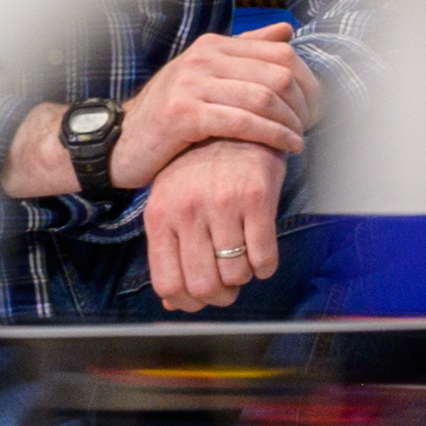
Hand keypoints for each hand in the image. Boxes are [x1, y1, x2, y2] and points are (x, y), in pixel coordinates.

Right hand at [118, 27, 314, 180]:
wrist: (121, 140)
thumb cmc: (171, 112)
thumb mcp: (206, 75)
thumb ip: (246, 52)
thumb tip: (286, 31)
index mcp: (213, 45)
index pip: (280, 54)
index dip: (308, 82)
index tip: (316, 107)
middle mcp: (203, 58)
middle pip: (278, 75)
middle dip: (304, 104)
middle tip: (312, 126)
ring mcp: (191, 84)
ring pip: (263, 98)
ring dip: (292, 123)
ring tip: (301, 140)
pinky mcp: (184, 114)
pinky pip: (243, 123)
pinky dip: (273, 135)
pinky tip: (287, 148)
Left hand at [135, 132, 286, 313]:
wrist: (232, 123)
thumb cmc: (198, 169)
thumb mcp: (172, 203)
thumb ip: (169, 250)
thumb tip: (174, 302)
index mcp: (160, 215)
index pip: (168, 283)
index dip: (188, 303)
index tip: (203, 298)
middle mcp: (187, 210)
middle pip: (203, 286)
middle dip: (221, 296)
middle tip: (230, 286)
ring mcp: (222, 203)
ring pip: (236, 274)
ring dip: (244, 278)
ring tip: (245, 262)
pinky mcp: (256, 197)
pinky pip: (264, 256)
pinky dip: (265, 266)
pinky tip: (262, 255)